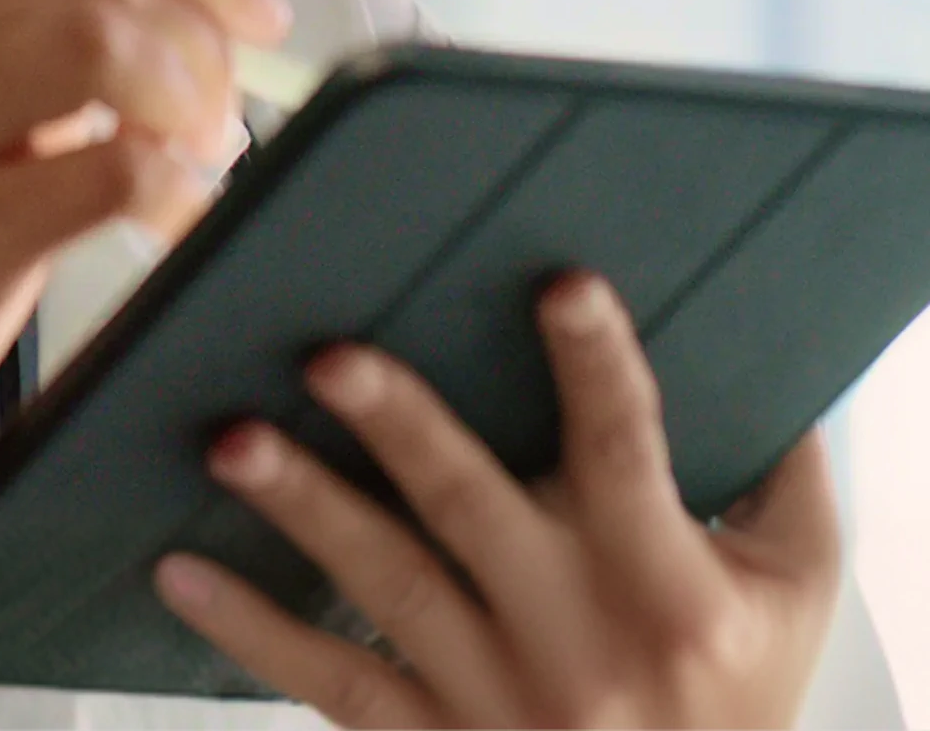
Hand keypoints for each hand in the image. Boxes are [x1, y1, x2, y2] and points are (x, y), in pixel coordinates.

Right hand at [0, 0, 288, 725]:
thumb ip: (33, 48)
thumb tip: (196, 6)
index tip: (251, 12)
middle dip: (204, 35)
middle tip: (226, 116)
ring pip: (101, 39)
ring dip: (188, 98)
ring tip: (198, 163)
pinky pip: (109, 170)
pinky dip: (173, 189)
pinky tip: (173, 221)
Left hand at [153, 272, 842, 727]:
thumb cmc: (739, 695)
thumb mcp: (793, 591)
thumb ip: (779, 469)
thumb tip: (761, 347)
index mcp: (669, 588)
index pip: (632, 456)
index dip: (599, 369)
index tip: (561, 285)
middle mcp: (577, 641)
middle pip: (475, 510)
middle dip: (400, 427)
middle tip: (329, 355)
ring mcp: (497, 699)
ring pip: (386, 590)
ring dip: (303, 510)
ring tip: (230, 441)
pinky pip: (330, 684)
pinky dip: (249, 630)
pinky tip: (180, 572)